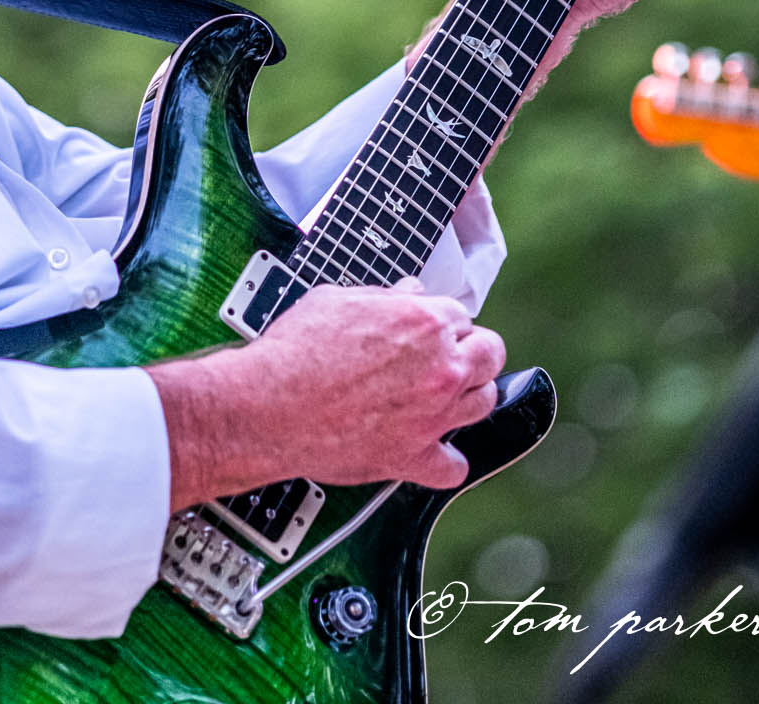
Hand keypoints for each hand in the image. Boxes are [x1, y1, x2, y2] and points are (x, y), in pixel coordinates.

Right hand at [147, 283, 505, 506]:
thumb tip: (408, 292)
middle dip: (473, 350)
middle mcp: (440, 368)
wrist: (269, 405)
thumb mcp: (338, 299)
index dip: (442, 321)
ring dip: (468, 396)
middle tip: (448, 356)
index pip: (461, 315)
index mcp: (424, 321)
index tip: (429, 329)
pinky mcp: (415, 458)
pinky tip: (431, 448)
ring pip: (484, 404)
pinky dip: (445, 459)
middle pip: (490, 354)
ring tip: (442, 396)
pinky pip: (454, 466)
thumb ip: (384, 297)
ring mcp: (433, 416)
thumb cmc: (296, 350)